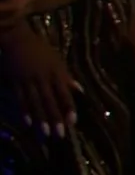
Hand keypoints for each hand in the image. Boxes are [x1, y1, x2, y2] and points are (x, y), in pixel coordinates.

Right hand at [2, 22, 76, 138]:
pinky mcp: (15, 82)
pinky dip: (24, 111)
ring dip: (41, 119)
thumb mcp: (57, 61)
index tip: (73, 122)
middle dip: (56, 118)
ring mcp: (28, 80)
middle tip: (60, 135)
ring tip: (45, 133)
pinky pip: (20, 99)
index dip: (69, 108)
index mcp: (56, 73)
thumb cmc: (40, 50)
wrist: (18, 39)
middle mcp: (43, 78)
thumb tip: (80, 90)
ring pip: (36, 103)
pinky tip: (28, 123)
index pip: (64, 94)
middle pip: (50, 101)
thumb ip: (66, 77)